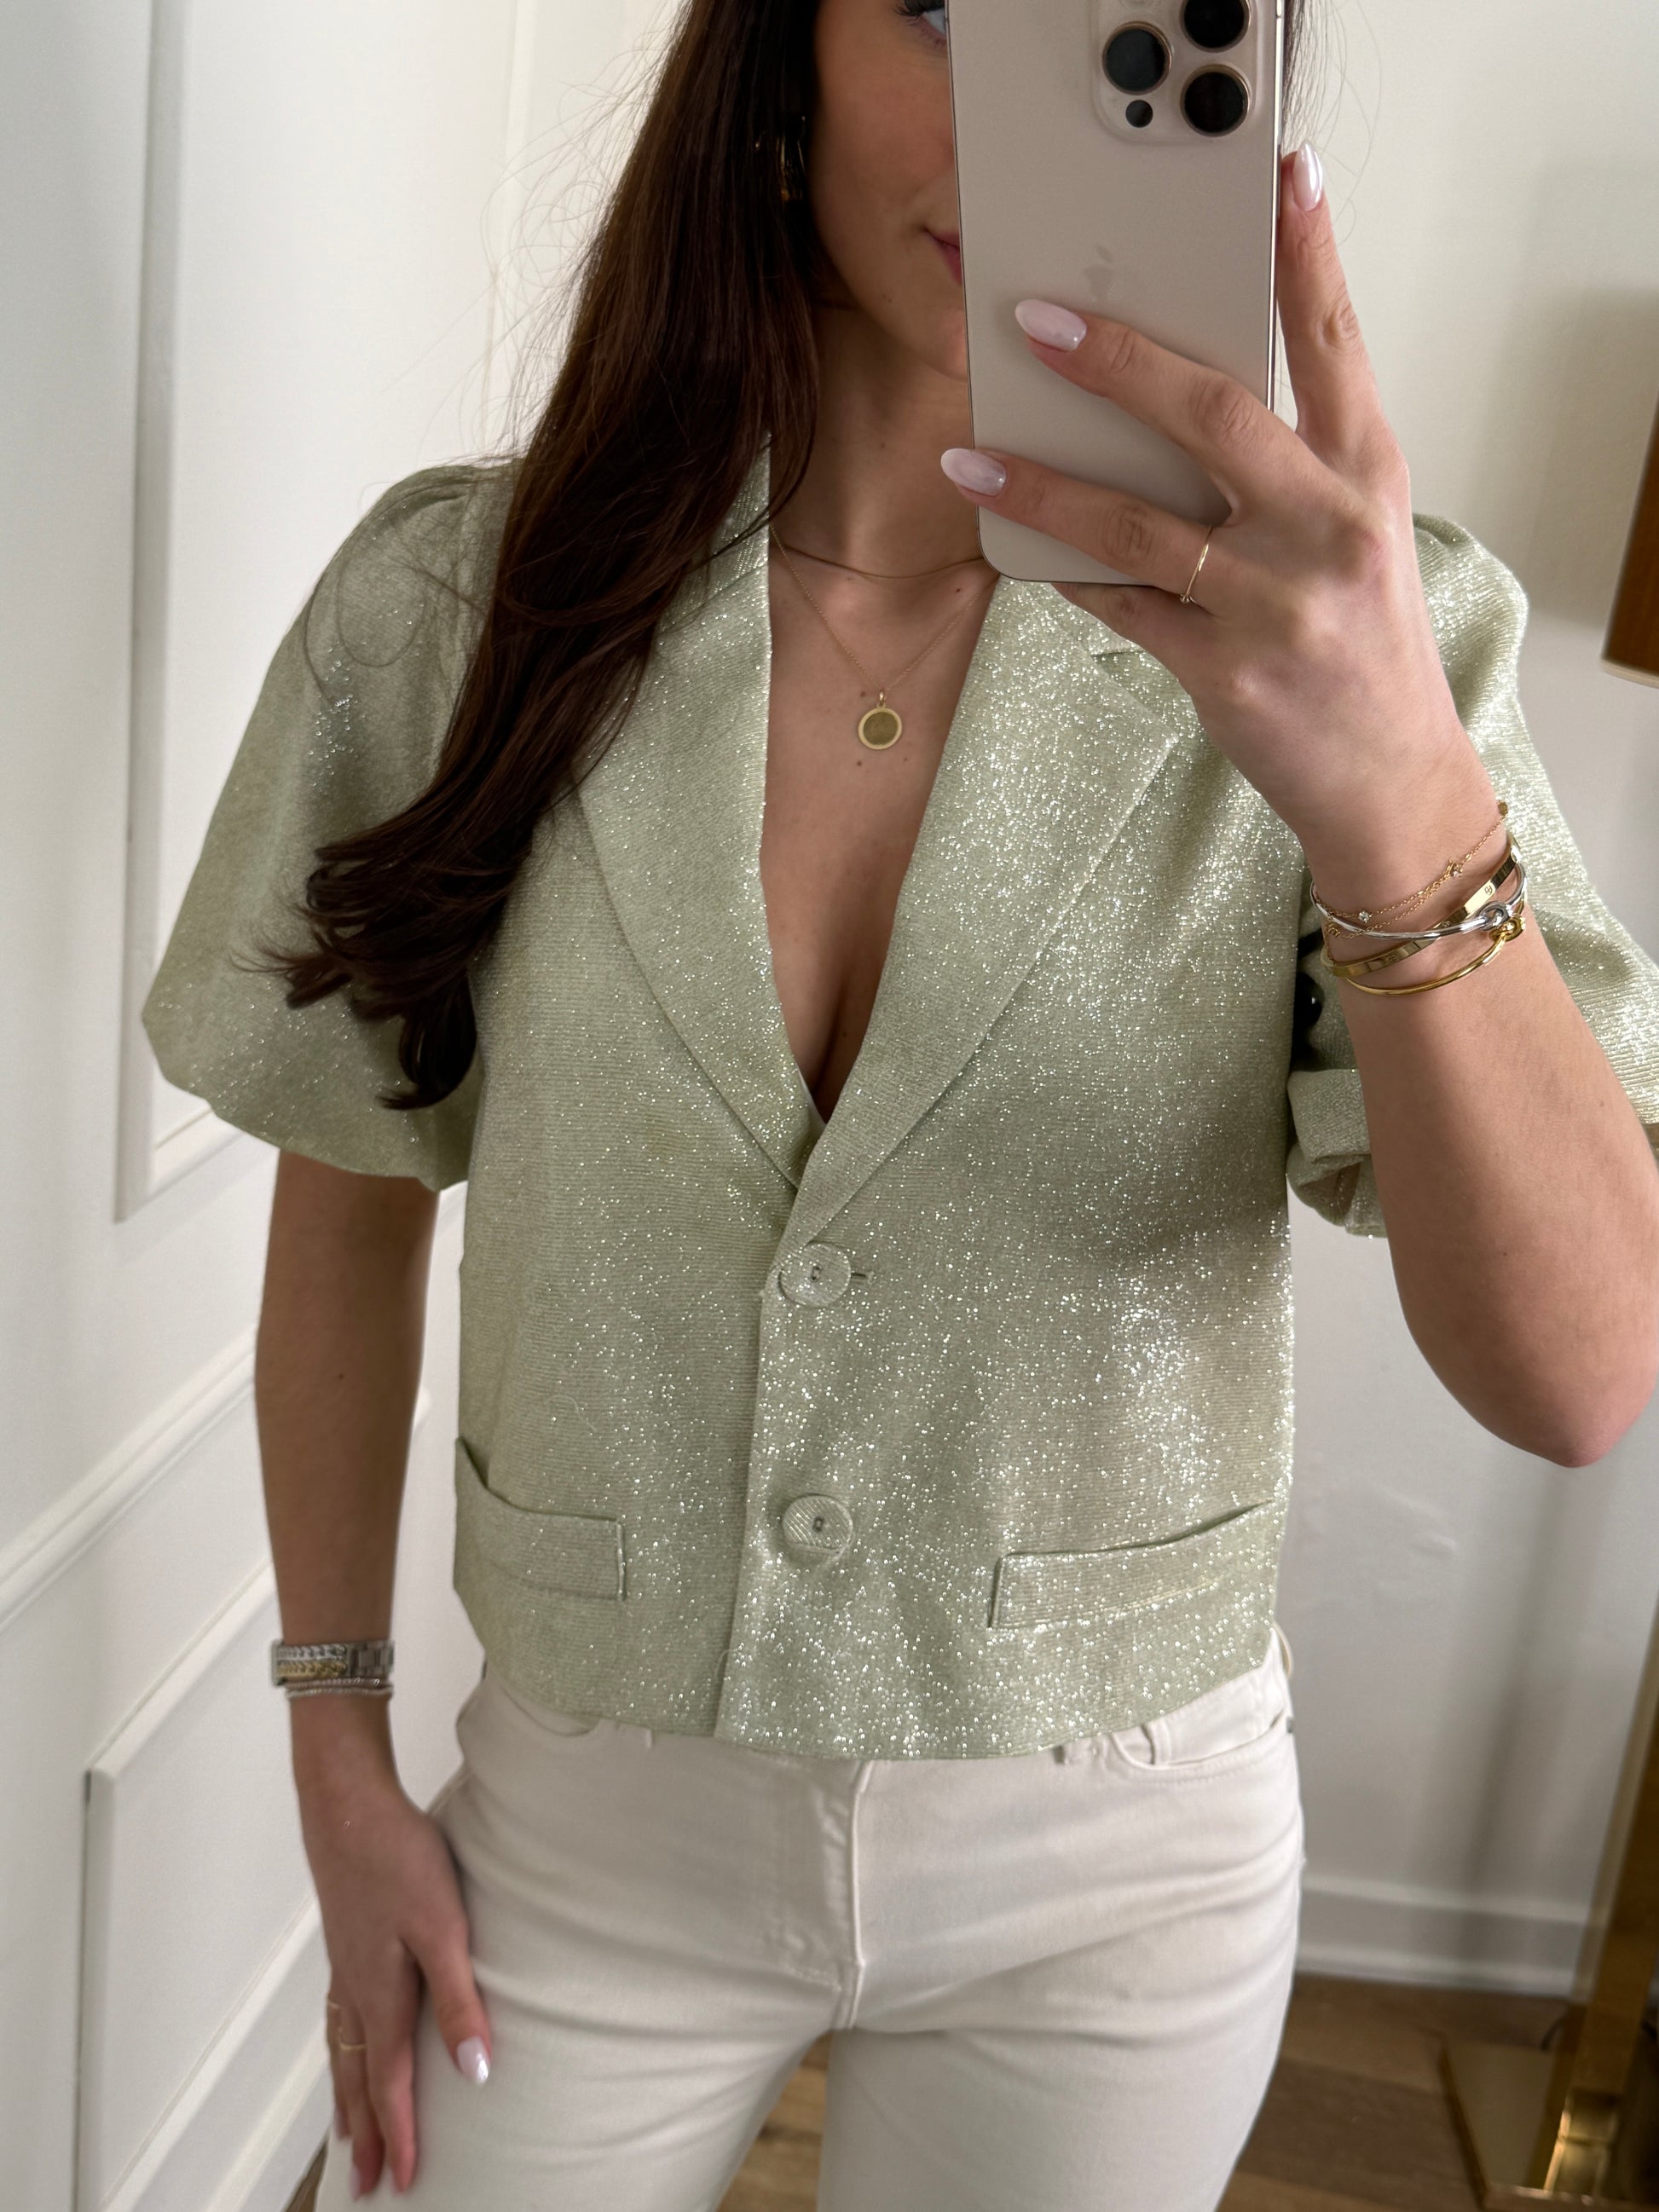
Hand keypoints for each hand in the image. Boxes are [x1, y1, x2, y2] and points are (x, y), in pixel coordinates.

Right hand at [294, 1707, 490, 2196]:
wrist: (347, 1805)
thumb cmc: (398, 1859)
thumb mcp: (443, 1928)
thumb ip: (459, 2000)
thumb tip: (475, 2074)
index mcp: (381, 1996)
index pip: (390, 2083)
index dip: (400, 2134)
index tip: (404, 2182)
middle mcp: (356, 1990)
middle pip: (358, 2077)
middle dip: (365, 2132)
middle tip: (364, 2184)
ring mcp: (345, 1966)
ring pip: (343, 2049)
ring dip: (346, 2096)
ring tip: (347, 2133)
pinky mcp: (346, 1940)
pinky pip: (338, 2017)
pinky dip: (340, 2049)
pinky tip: (347, 2040)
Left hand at [940, 145, 1497, 904]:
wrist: (1392, 782)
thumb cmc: (1364, 648)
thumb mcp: (1354, 538)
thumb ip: (1289, 468)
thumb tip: (1168, 405)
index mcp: (1367, 476)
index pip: (1334, 344)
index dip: (1307, 258)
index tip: (1280, 179)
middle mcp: (1327, 528)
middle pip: (1213, 414)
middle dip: (1116, 360)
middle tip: (1036, 320)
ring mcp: (1276, 603)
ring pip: (1136, 524)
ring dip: (1043, 485)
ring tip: (971, 456)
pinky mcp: (1228, 671)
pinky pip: (1122, 607)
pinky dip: (1068, 575)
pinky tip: (1022, 549)